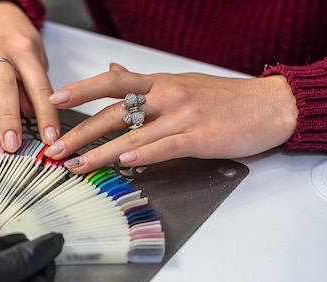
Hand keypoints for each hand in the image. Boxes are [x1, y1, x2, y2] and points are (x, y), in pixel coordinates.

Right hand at [0, 1, 59, 151]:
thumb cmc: (14, 36)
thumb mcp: (33, 56)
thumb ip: (32, 85)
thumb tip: (31, 114)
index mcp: (23, 51)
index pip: (39, 87)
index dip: (46, 115)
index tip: (49, 138)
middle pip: (5, 86)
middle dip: (9, 117)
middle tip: (12, 144)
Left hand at [44, 63, 297, 172]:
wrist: (270, 106)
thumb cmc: (225, 98)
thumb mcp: (180, 83)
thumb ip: (143, 82)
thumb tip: (113, 71)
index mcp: (161, 83)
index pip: (113, 83)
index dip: (82, 90)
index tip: (56, 100)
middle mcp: (167, 96)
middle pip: (115, 113)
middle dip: (81, 133)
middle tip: (56, 149)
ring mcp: (183, 116)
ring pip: (133, 135)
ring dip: (101, 153)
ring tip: (77, 165)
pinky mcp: (200, 137)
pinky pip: (166, 147)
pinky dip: (143, 156)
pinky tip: (123, 163)